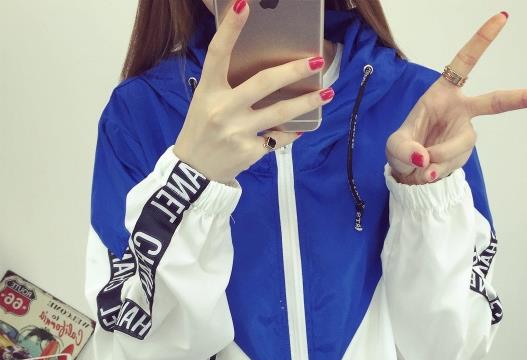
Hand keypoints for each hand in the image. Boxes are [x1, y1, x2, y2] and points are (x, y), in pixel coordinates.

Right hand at [174, 0, 334, 184]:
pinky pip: (278, 138)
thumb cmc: (203, 129)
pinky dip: (290, 132)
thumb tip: (265, 67)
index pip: (218, 53)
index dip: (230, 28)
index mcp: (208, 90)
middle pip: (264, 83)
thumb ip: (227, 84)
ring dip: (307, 102)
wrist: (195, 171)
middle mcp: (223, 109)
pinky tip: (301, 127)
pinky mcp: (249, 151)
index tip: (245, 4)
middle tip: (317, 62)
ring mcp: (237, 131)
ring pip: (280, 113)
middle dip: (293, 70)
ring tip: (327, 93)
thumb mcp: (206, 101)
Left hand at [385, 11, 526, 185]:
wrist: (408, 172)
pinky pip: (451, 164)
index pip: (464, 62)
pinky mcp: (464, 155)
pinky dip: (435, 171)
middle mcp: (461, 110)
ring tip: (421, 166)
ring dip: (440, 156)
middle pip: (496, 102)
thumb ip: (404, 149)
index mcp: (444, 93)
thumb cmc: (404, 147)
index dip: (482, 40)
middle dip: (524, 98)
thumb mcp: (394, 145)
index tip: (503, 17)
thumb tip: (424, 159)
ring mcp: (465, 134)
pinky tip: (425, 173)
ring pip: (461, 145)